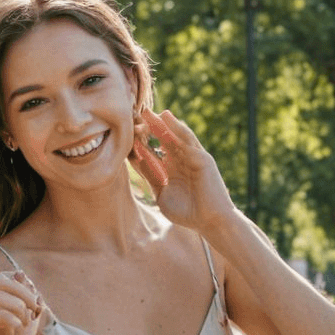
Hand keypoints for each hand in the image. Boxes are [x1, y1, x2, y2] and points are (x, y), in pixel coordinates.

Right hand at [0, 271, 43, 334]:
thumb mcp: (28, 319)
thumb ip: (26, 298)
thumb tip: (20, 273)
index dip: (17, 281)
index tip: (34, 298)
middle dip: (18, 288)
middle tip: (34, 304)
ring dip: (20, 307)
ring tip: (27, 322)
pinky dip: (14, 319)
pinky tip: (20, 328)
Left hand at [128, 109, 234, 231]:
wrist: (210, 221)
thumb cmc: (187, 213)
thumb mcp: (162, 193)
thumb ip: (151, 176)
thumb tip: (136, 160)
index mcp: (170, 171)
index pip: (151, 153)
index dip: (139, 144)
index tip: (124, 135)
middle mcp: (180, 161)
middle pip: (161, 141)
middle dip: (148, 129)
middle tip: (133, 117)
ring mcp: (191, 158)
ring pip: (173, 136)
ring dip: (160, 124)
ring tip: (147, 113)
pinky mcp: (202, 157)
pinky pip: (188, 139)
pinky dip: (177, 127)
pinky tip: (166, 118)